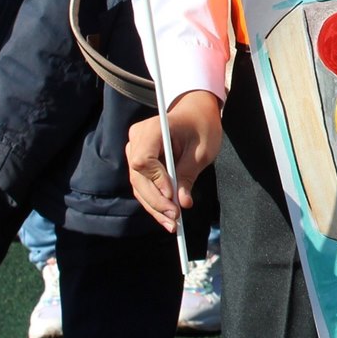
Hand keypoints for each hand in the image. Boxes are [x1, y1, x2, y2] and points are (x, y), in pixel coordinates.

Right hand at [126, 90, 222, 232]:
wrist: (196, 112)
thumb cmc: (202, 126)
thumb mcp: (202, 149)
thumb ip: (189, 174)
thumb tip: (182, 203)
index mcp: (153, 129)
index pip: (143, 159)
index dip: (155, 180)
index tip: (172, 195)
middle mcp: (137, 139)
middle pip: (138, 177)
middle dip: (156, 200)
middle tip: (175, 219)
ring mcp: (135, 150)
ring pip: (139, 186)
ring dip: (155, 207)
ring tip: (173, 225)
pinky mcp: (139, 162)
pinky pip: (143, 185)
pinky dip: (155, 202)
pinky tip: (167, 218)